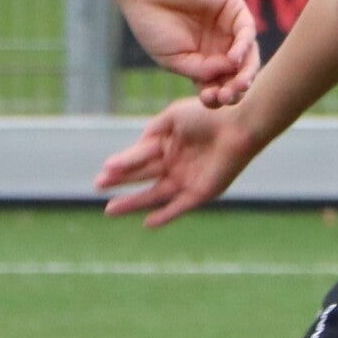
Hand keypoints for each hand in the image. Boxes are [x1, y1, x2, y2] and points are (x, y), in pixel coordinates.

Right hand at [95, 98, 259, 226]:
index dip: (122, 163)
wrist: (239, 124)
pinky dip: (165, 215)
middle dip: (120, 182)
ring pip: (154, 194)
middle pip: (142, 176)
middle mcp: (174, 164)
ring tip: (110, 210)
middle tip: (97, 187)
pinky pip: (180, 207)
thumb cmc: (208, 114)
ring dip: (133, 203)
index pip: (138, 156)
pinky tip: (148, 223)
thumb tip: (134, 146)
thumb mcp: (174, 116)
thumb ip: (152, 129)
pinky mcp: (201, 192)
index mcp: (167, 144)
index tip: (105, 169)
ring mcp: (186, 179)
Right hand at [119, 0, 259, 106]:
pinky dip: (243, 47)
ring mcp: (229, 29)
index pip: (220, 86)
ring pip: (249, 56)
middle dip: (235, 89)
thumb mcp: (175, 59)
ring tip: (237, 84)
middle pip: (238, 74)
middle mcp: (220, 47)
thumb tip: (228, 75)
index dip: (218, 97)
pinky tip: (233, 59)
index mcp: (204, 63)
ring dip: (246, 73)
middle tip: (227, 96)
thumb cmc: (154, 25)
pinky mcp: (234, 9)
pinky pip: (247, 32)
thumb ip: (201, 71)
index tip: (208, 100)